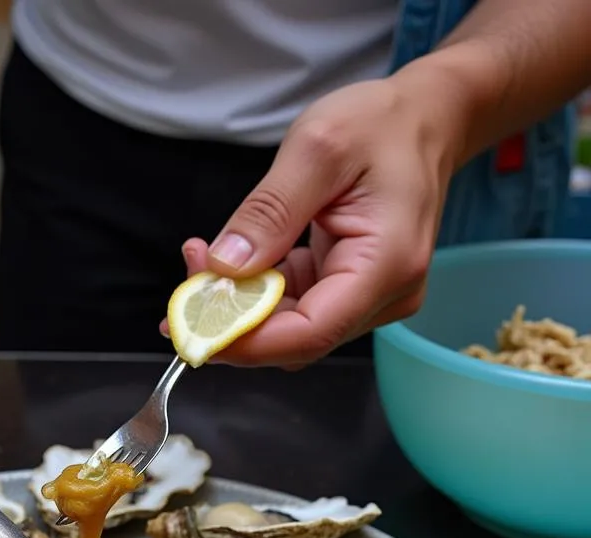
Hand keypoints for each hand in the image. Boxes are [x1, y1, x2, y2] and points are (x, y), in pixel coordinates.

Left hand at [168, 68, 464, 368]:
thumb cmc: (381, 124)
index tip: (192, 325)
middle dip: (233, 318)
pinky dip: (257, 292)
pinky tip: (234, 262)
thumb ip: (269, 212)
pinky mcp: (350, 291)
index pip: (309, 333)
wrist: (425, 119)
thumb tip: (224, 267)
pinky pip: (294, 308)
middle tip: (189, 272)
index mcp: (386, 265)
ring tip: (203, 259)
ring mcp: (369, 298)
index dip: (246, 341)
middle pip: (294, 338)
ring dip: (240, 305)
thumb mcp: (317, 148)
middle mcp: (384, 295)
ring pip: (288, 328)